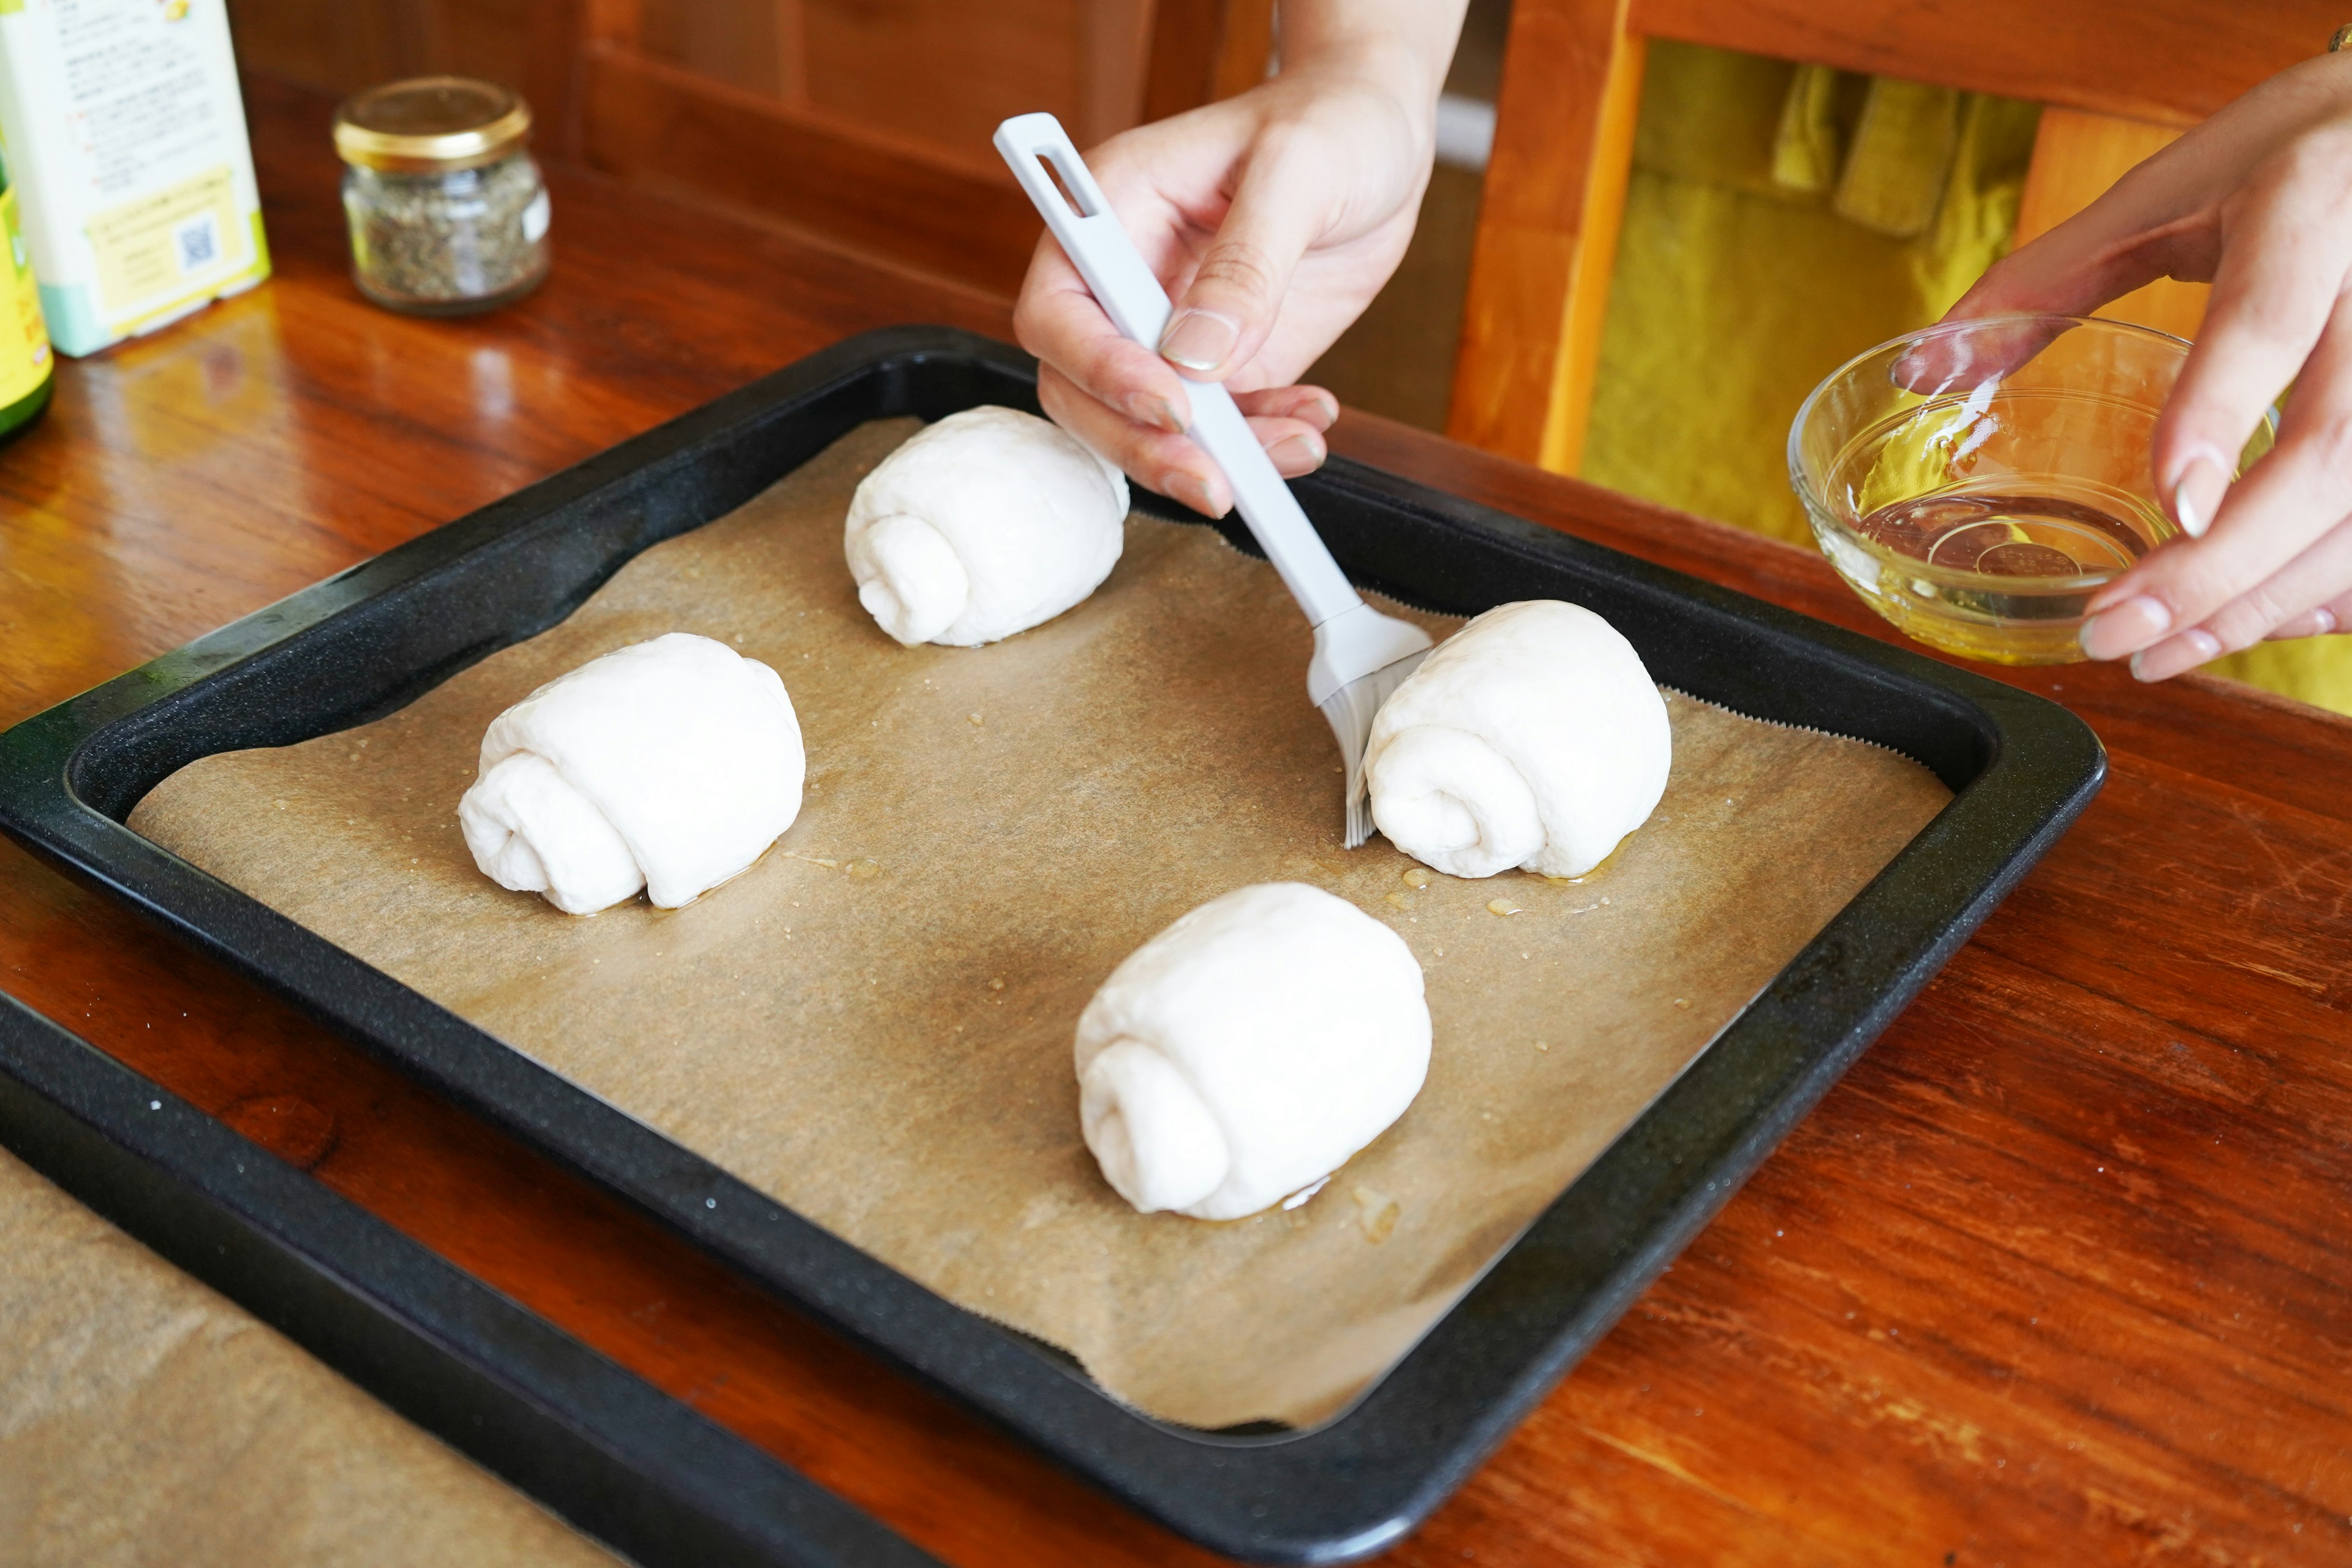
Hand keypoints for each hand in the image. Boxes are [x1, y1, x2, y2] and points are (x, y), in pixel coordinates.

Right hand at [1013, 7, 1460, 516]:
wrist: (1377, 133)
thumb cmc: (1329, 122)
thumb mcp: (1297, 172)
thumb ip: (1246, 263)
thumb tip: (1195, 358)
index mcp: (1112, 214)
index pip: (1059, 312)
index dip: (1099, 369)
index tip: (1172, 404)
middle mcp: (1126, 281)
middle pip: (1085, 391)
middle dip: (1145, 446)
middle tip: (1215, 484)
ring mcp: (1172, 331)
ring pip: (1149, 427)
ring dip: (1215, 460)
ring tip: (1296, 447)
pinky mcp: (1227, 364)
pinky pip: (1224, 430)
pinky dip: (1262, 445)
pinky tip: (1311, 423)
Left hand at [1936, 52, 2351, 677]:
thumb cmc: (2285, 160)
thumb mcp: (2161, 194)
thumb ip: (2042, 283)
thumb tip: (1922, 367)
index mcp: (2305, 210)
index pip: (2268, 321)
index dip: (2221, 416)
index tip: (2173, 505)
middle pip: (2334, 450)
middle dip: (2225, 565)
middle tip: (2120, 631)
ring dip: (2269, 601)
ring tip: (2163, 650)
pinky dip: (2335, 591)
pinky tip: (2261, 623)